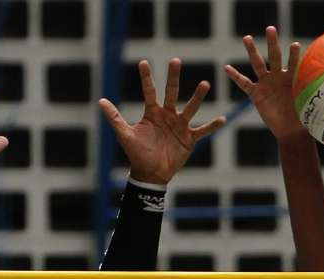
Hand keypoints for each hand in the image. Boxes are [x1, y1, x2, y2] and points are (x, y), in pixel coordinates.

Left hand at [99, 59, 226, 184]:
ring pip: (190, 108)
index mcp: (152, 113)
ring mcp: (180, 126)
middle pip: (171, 92)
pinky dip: (212, 126)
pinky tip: (222, 119)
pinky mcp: (189, 139)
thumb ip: (115, 118)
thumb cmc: (137, 154)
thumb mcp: (125, 135)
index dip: (146, 78)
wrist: (150, 174)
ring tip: (205, 84)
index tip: (143, 62)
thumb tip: (100, 101)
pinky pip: (203, 131)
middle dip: (173, 77)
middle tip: (175, 60)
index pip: (149, 91)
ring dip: (197, 97)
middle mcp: (167, 115)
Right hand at [225, 27, 304, 140]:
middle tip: (270, 28)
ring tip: (247, 38)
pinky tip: (226, 68)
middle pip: (274, 56)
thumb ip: (314, 93)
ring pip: (258, 64)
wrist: (291, 130)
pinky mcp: (256, 94)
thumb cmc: (304, 117)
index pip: (293, 62)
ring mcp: (266, 84)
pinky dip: (235, 76)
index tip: (294, 45)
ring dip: (252, 51)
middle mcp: (279, 77)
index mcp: (293, 77)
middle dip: (272, 42)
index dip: (293, 55)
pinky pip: (244, 84)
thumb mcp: (310, 103)